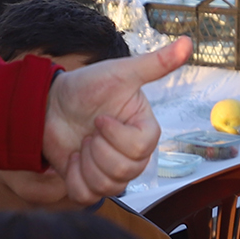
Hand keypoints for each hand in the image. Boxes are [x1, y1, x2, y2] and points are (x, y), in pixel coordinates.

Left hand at [41, 37, 191, 201]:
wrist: (50, 105)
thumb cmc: (87, 87)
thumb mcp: (120, 73)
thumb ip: (155, 64)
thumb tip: (189, 42)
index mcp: (146, 131)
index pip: (141, 147)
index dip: (115, 135)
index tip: (100, 118)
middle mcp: (135, 155)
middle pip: (124, 171)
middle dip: (97, 149)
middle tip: (89, 130)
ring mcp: (113, 172)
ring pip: (107, 187)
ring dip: (84, 163)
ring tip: (81, 142)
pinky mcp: (91, 184)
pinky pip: (87, 197)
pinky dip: (73, 178)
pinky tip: (72, 159)